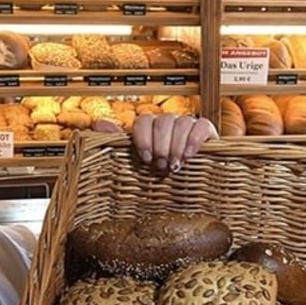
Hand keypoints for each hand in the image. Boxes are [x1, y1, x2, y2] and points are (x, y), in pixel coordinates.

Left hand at [97, 112, 215, 174]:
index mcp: (152, 128)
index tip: (146, 159)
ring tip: (174, 165)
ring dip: (176, 146)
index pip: (145, 120)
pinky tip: (188, 155)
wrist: (192, 184)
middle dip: (161, 146)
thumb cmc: (163, 170)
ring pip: (182, 122)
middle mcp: (170, 122)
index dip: (144, 139)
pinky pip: (201, 126)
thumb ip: (119, 141)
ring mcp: (189, 124)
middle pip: (162, 122)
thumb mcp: (139, 160)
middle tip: (161, 165)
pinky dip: (193, 141)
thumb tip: (98, 123)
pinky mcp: (206, 130)